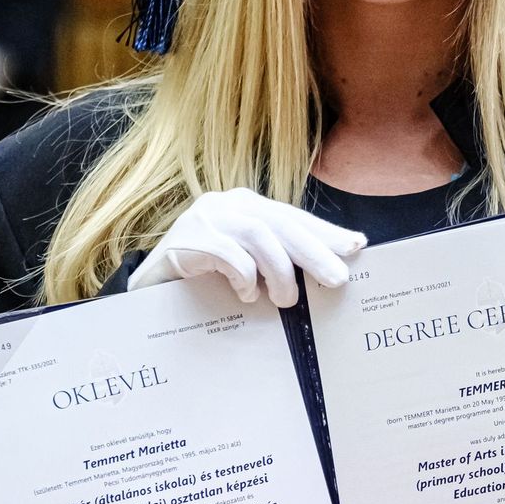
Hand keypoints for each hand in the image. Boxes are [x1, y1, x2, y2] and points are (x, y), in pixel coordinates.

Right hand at [127, 189, 364, 307]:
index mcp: (246, 205)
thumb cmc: (204, 280)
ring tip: (286, 300)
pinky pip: (228, 254)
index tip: (356, 246)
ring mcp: (206, 217)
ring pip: (258, 235)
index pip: (292, 217)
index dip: (324, 232)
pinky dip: (244, 277)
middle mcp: (229, 204)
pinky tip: (246, 296)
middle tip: (337, 279)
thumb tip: (327, 270)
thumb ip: (276, 260)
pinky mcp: (187, 238)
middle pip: (281, 223)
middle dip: (314, 251)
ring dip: (279, 270)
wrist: (148, 292)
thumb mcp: (246, 265)